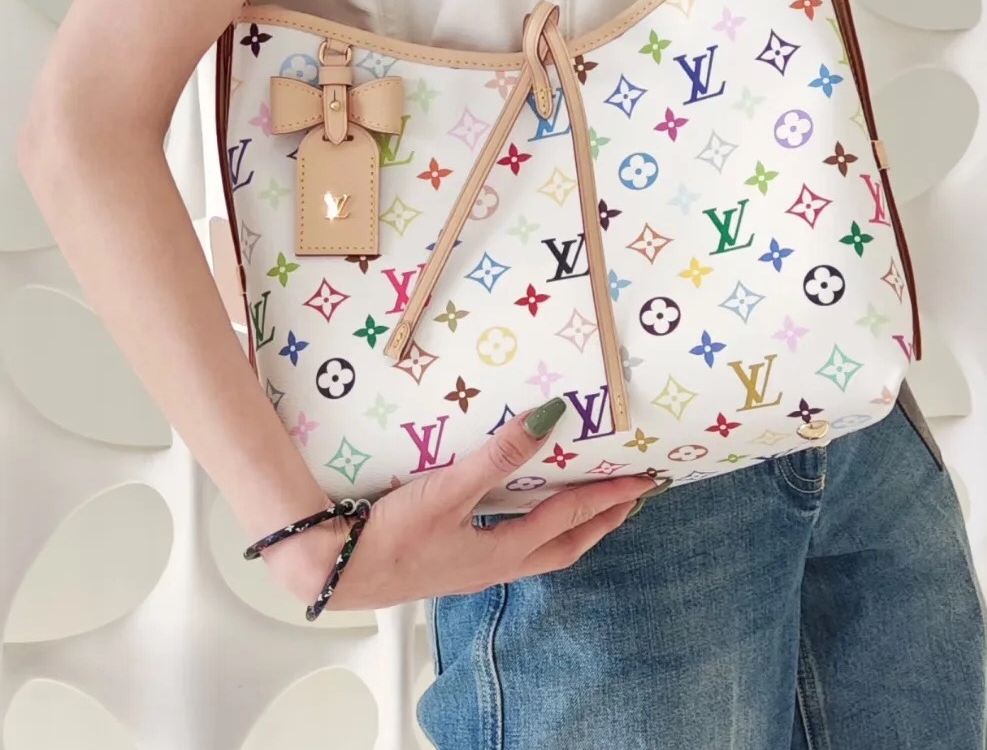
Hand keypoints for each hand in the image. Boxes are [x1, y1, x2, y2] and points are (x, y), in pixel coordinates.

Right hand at [268, 398, 660, 610]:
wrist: (340, 570)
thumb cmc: (393, 537)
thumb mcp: (448, 490)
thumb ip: (499, 456)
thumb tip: (549, 419)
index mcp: (504, 552)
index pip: (570, 518)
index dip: (608, 497)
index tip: (643, 481)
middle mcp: (497, 564)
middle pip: (564, 545)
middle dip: (601, 522)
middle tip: (631, 498)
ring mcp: (476, 566)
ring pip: (540, 547)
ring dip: (569, 525)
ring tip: (589, 502)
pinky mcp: (454, 560)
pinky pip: (513, 541)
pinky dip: (534, 524)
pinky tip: (521, 507)